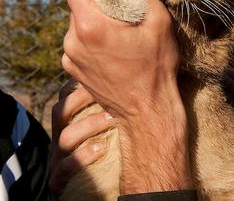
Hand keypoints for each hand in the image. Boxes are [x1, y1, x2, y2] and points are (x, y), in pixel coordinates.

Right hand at [49, 80, 112, 196]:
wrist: (102, 192)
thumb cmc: (114, 154)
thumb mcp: (113, 129)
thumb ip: (117, 108)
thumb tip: (143, 78)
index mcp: (70, 125)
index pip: (65, 98)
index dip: (79, 86)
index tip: (103, 76)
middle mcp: (61, 139)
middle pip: (60, 112)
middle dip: (84, 101)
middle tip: (113, 96)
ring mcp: (58, 160)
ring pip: (64, 138)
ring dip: (89, 126)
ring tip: (112, 120)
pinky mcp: (59, 181)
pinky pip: (62, 169)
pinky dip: (81, 157)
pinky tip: (101, 148)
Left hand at [60, 0, 192, 192]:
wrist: (147, 110)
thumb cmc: (156, 66)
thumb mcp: (159, 21)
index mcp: (90, 24)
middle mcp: (72, 39)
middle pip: (78, 3)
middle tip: (127, 8)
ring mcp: (70, 57)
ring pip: (79, 23)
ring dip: (98, 20)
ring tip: (124, 34)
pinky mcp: (72, 69)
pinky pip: (79, 42)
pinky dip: (95, 38)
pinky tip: (117, 50)